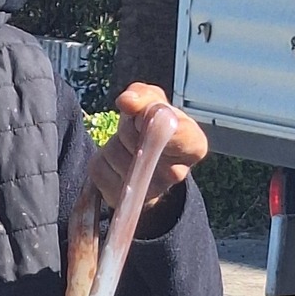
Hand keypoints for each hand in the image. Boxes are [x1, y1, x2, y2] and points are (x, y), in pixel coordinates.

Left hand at [89, 81, 208, 213]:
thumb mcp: (154, 101)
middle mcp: (178, 173)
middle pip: (139, 142)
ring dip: (114, 143)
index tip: (142, 117)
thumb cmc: (154, 125)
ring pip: (116, 154)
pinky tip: (115, 162)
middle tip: (135, 128)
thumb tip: (127, 101)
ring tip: (127, 146)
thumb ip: (143, 95)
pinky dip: (101, 160)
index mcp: (194, 145)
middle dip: (129, 129)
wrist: (145, 160)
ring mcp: (150, 192)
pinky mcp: (123, 200)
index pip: (172, 131)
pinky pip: (100, 170)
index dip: (150, 119)